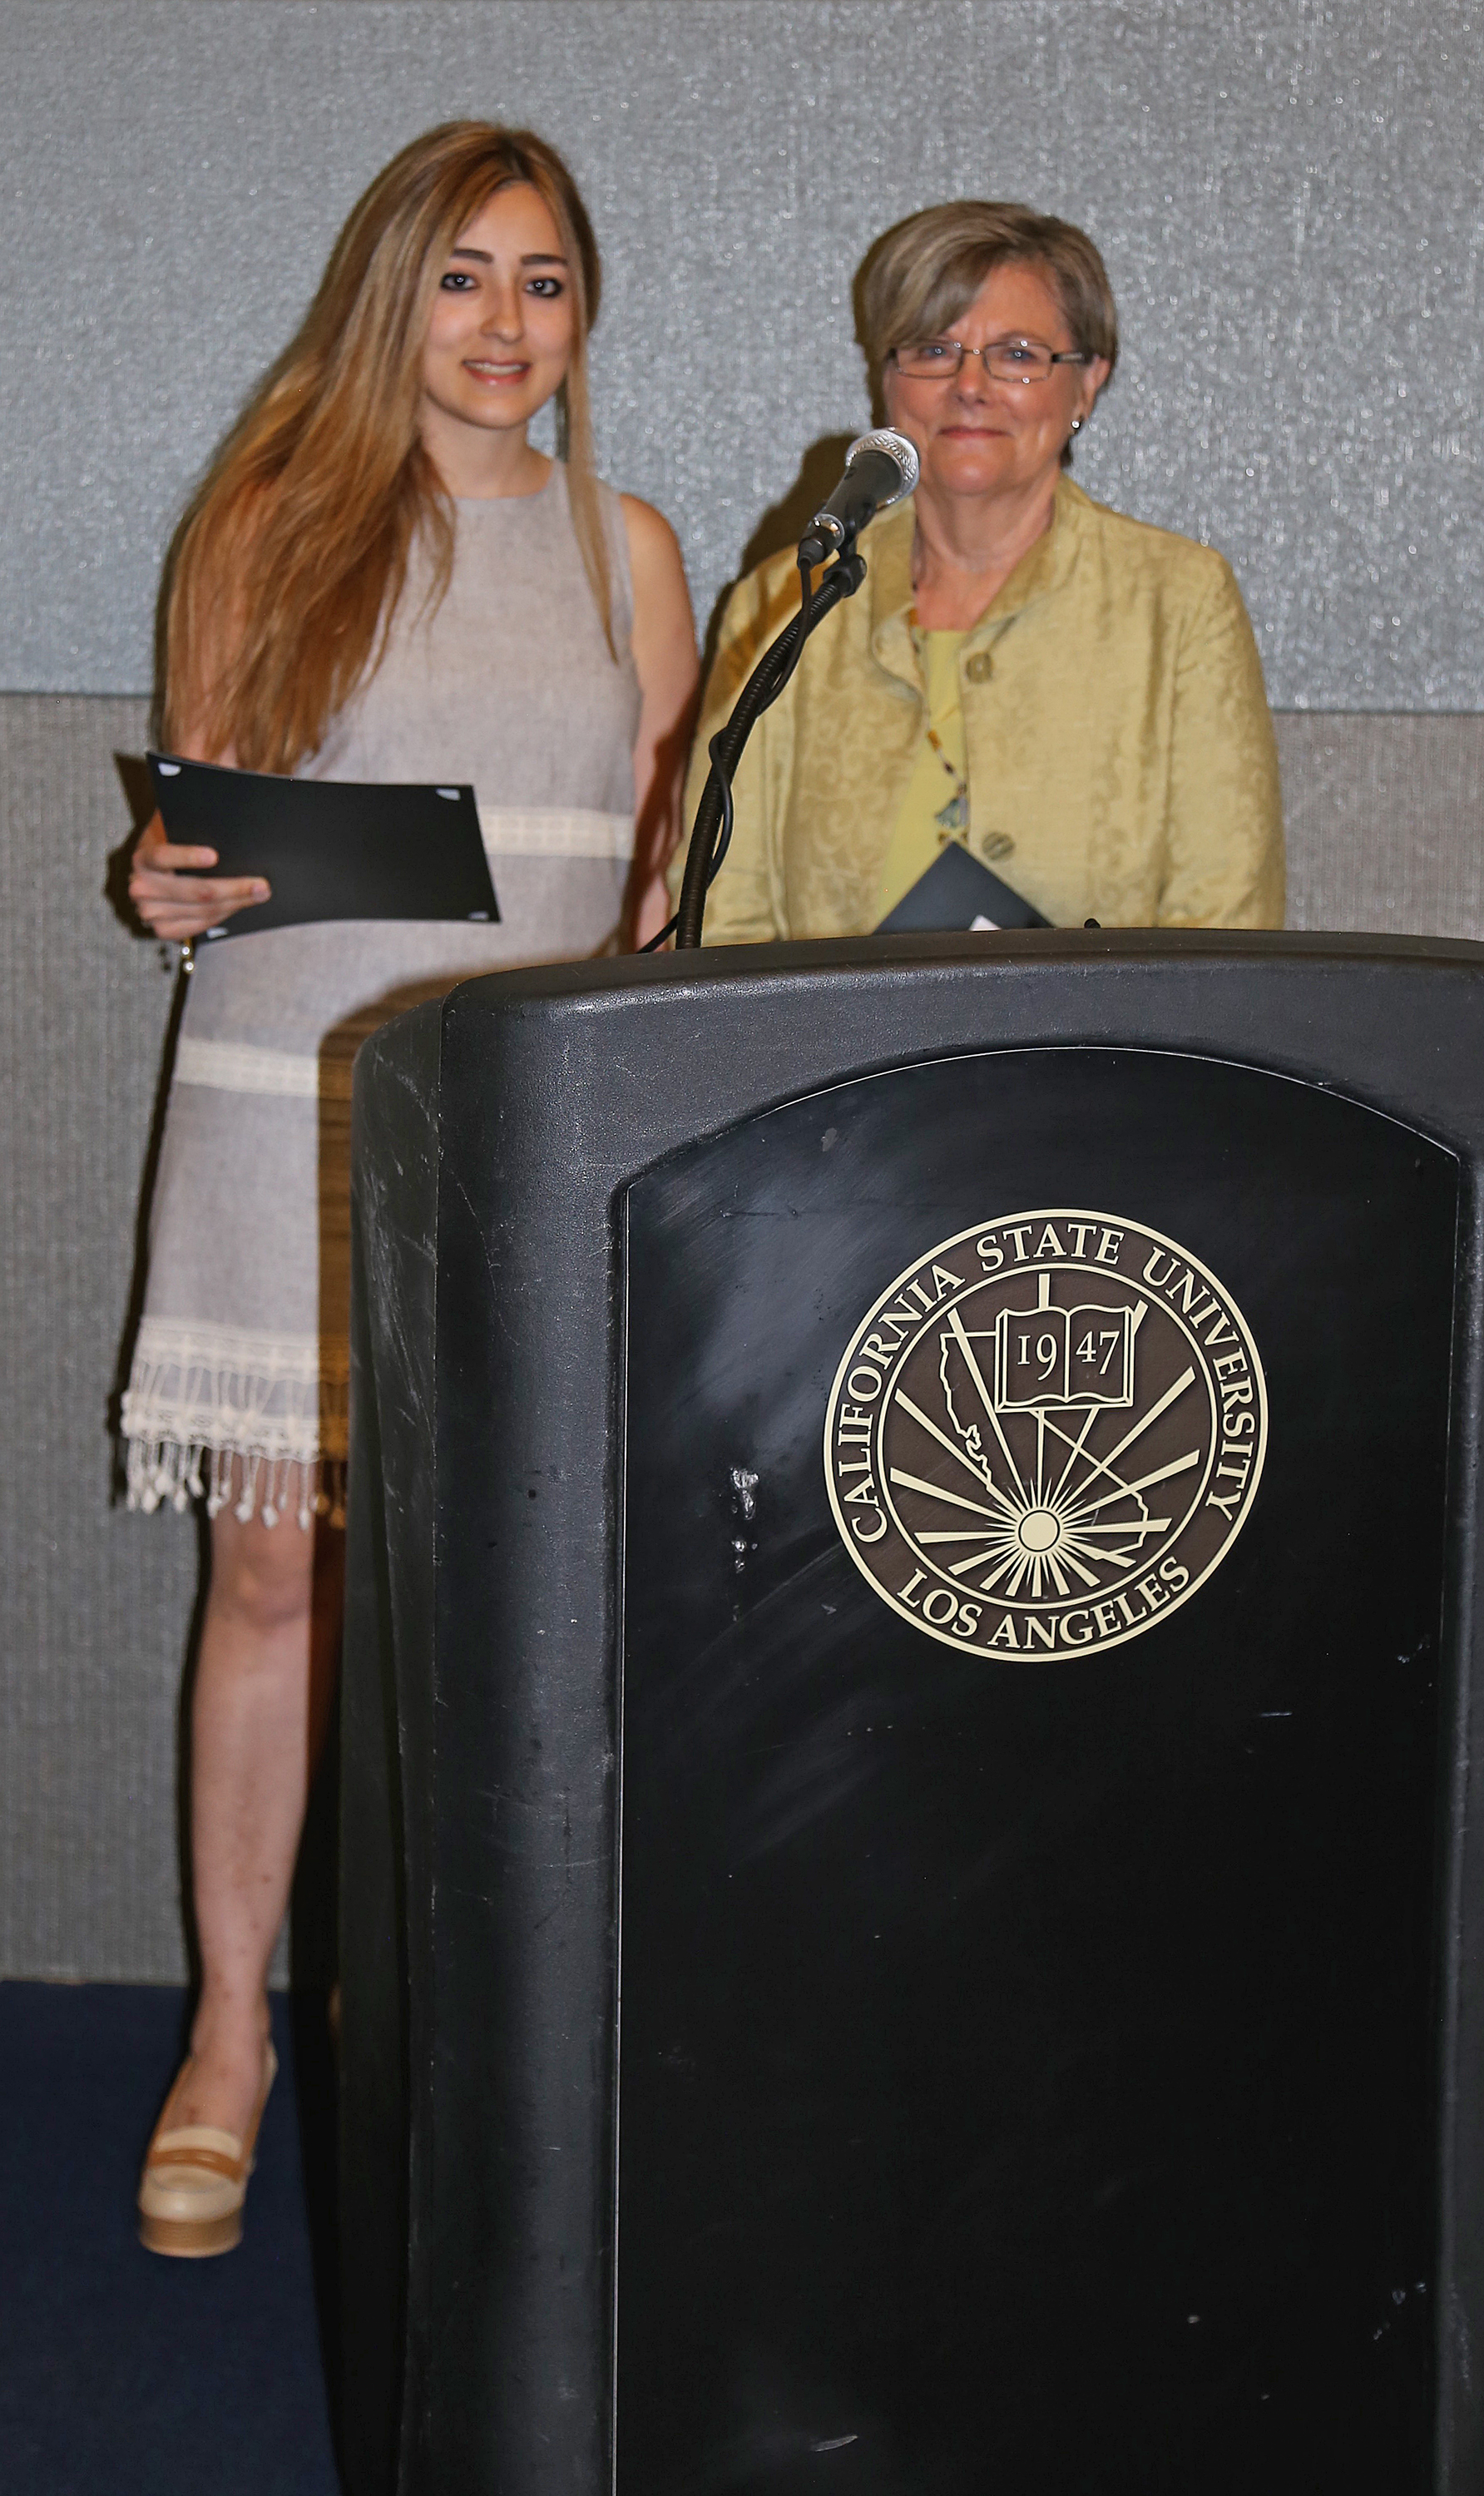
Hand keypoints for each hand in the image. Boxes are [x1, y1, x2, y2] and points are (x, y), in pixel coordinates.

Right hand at [129, 810, 268, 940]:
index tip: (214, 856)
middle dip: (233, 888)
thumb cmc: (172, 844)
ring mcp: (149, 911)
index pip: (163, 856)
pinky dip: (223, 915)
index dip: (188, 857)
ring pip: (202, 911)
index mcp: (143, 858)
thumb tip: (227, 829)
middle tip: (260, 884)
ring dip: (235, 903)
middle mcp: (140, 887)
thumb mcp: (173, 830)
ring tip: (259, 894)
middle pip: (193, 891)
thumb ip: (191, 828)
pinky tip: (239, 905)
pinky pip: (199, 925)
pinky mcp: (162, 929)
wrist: (155, 870)